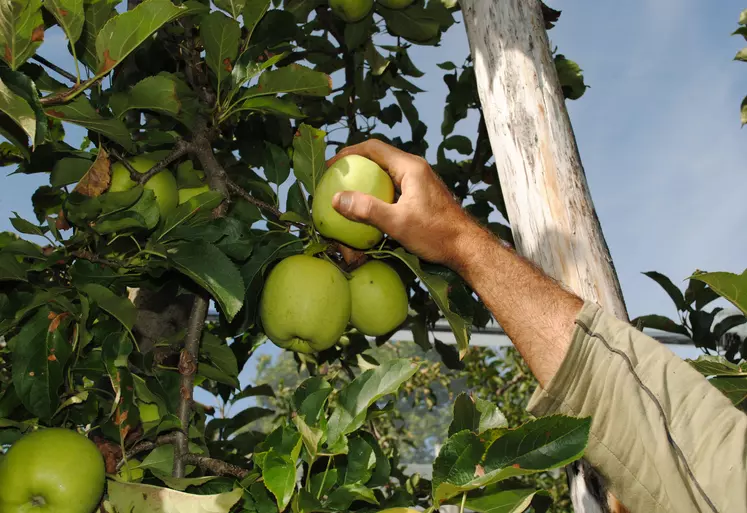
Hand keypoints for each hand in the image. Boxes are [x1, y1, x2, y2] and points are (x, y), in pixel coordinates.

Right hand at [328, 140, 482, 267]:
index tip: (331, 165)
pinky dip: (377, 192)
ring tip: (347, 191)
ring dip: (366, 179)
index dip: (349, 153)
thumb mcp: (398, 223)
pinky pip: (393, 187)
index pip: (374, 148)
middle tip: (335, 177)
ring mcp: (419, 182)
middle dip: (355, 165)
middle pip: (379, 158)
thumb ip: (367, 210)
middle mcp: (415, 169)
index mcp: (410, 167)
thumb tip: (337, 198)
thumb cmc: (436, 234)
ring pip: (386, 173)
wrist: (466, 247)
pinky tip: (367, 208)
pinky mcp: (420, 195)